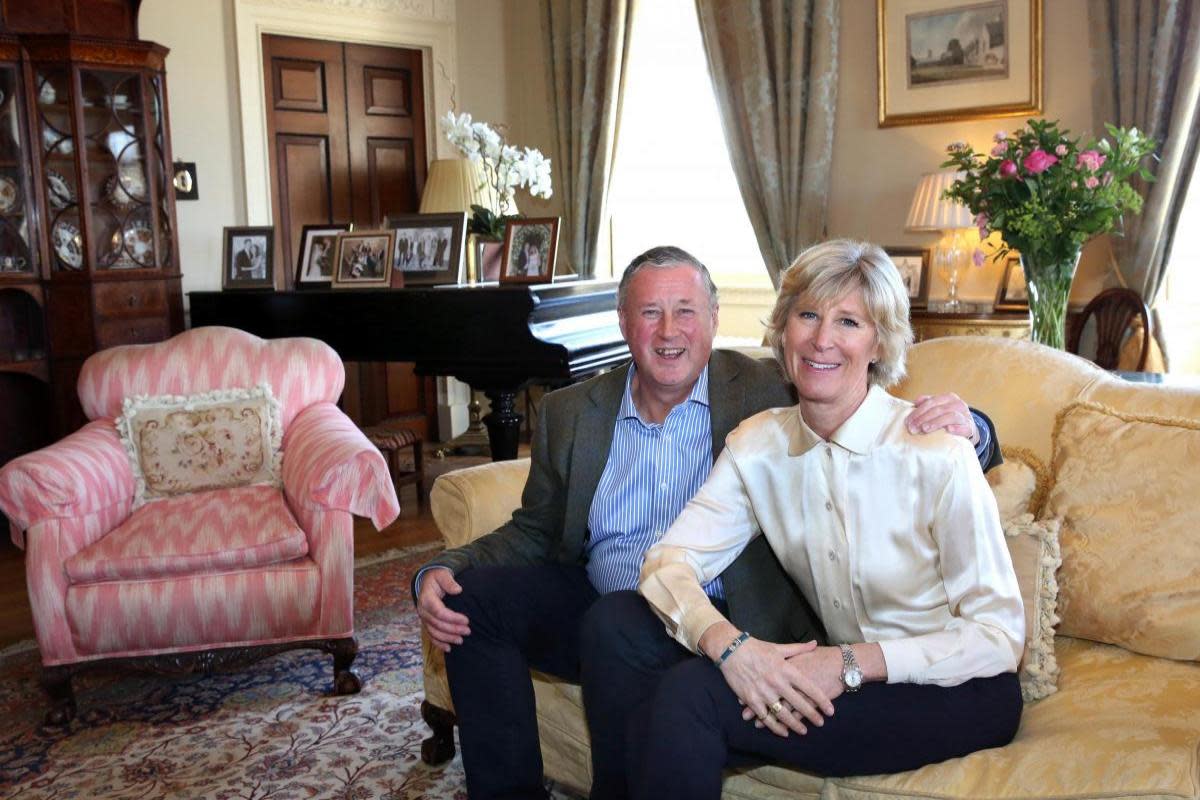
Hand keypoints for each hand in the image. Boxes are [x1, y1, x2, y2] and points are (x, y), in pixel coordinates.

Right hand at [416, 568, 470, 651]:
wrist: (427, 581)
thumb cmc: (437, 577)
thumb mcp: (442, 574)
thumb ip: (449, 581)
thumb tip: (457, 590)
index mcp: (426, 598)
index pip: (439, 612)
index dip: (453, 618)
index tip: (466, 620)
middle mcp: (422, 610)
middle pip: (437, 624)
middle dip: (453, 629)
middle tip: (468, 631)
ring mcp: (423, 618)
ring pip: (434, 632)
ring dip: (447, 638)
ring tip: (461, 640)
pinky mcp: (426, 623)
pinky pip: (431, 635)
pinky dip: (439, 643)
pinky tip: (449, 648)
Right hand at [719, 638, 834, 737]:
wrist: (731, 650)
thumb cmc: (756, 648)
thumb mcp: (778, 647)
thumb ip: (798, 649)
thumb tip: (815, 644)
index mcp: (785, 669)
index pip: (809, 688)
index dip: (821, 700)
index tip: (830, 710)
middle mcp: (777, 682)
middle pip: (799, 703)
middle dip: (812, 715)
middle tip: (821, 723)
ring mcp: (764, 692)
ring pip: (783, 714)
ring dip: (795, 724)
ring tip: (804, 731)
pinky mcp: (751, 699)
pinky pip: (766, 717)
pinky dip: (775, 727)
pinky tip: (783, 732)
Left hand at [907, 393, 978, 444]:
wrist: (968, 429)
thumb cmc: (948, 418)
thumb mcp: (938, 408)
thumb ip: (927, 404)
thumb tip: (915, 402)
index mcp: (948, 398)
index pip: (931, 402)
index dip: (918, 412)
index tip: (908, 422)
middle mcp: (958, 404)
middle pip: (938, 409)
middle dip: (923, 419)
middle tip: (912, 428)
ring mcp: (965, 416)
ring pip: (950, 416)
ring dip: (936, 423)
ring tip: (925, 429)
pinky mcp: (970, 427)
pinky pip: (965, 427)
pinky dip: (957, 428)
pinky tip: (949, 430)